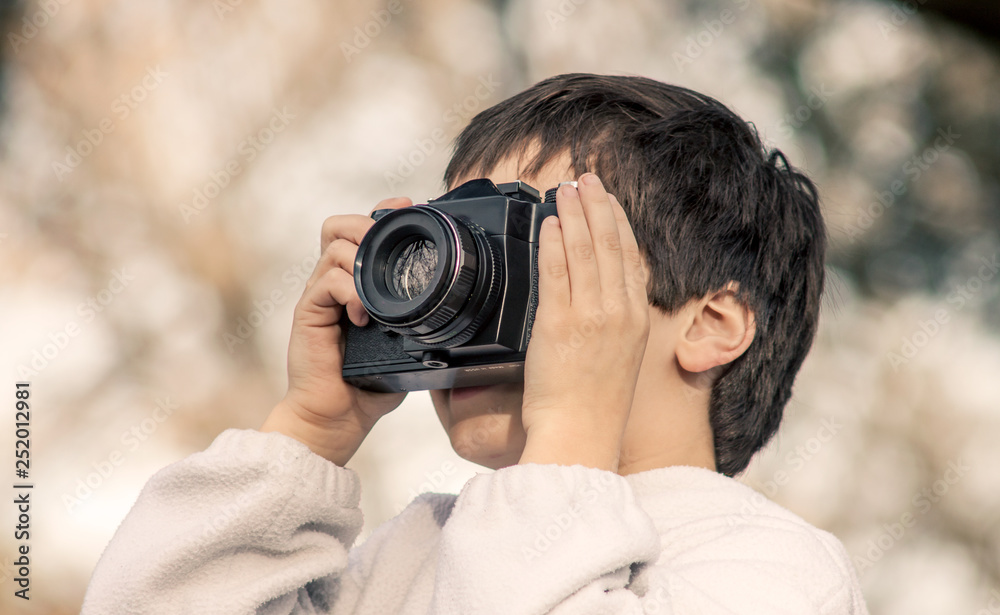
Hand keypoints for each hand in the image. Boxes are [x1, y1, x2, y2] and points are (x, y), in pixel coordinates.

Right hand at [261, 198, 411, 464]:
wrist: (336, 419)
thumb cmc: (369, 385)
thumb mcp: (404, 345)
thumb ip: (418, 319)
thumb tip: (457, 305)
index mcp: (354, 285)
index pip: (359, 230)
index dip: (381, 213)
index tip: (408, 207)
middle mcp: (333, 284)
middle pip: (339, 227)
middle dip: (366, 224)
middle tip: (388, 240)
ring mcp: (318, 297)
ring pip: (335, 248)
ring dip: (362, 260)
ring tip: (377, 291)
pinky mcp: (307, 313)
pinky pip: (328, 282)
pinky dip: (351, 291)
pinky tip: (364, 315)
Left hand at [518, 174, 649, 471]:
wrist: (581, 436)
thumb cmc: (595, 406)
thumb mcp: (620, 358)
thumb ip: (614, 323)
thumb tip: (599, 296)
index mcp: (636, 320)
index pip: (630, 258)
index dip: (619, 223)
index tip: (608, 200)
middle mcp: (619, 313)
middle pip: (610, 245)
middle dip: (597, 206)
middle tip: (586, 179)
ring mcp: (590, 316)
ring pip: (584, 250)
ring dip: (574, 214)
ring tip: (565, 189)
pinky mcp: (559, 324)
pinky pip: (555, 272)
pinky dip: (552, 242)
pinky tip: (547, 223)